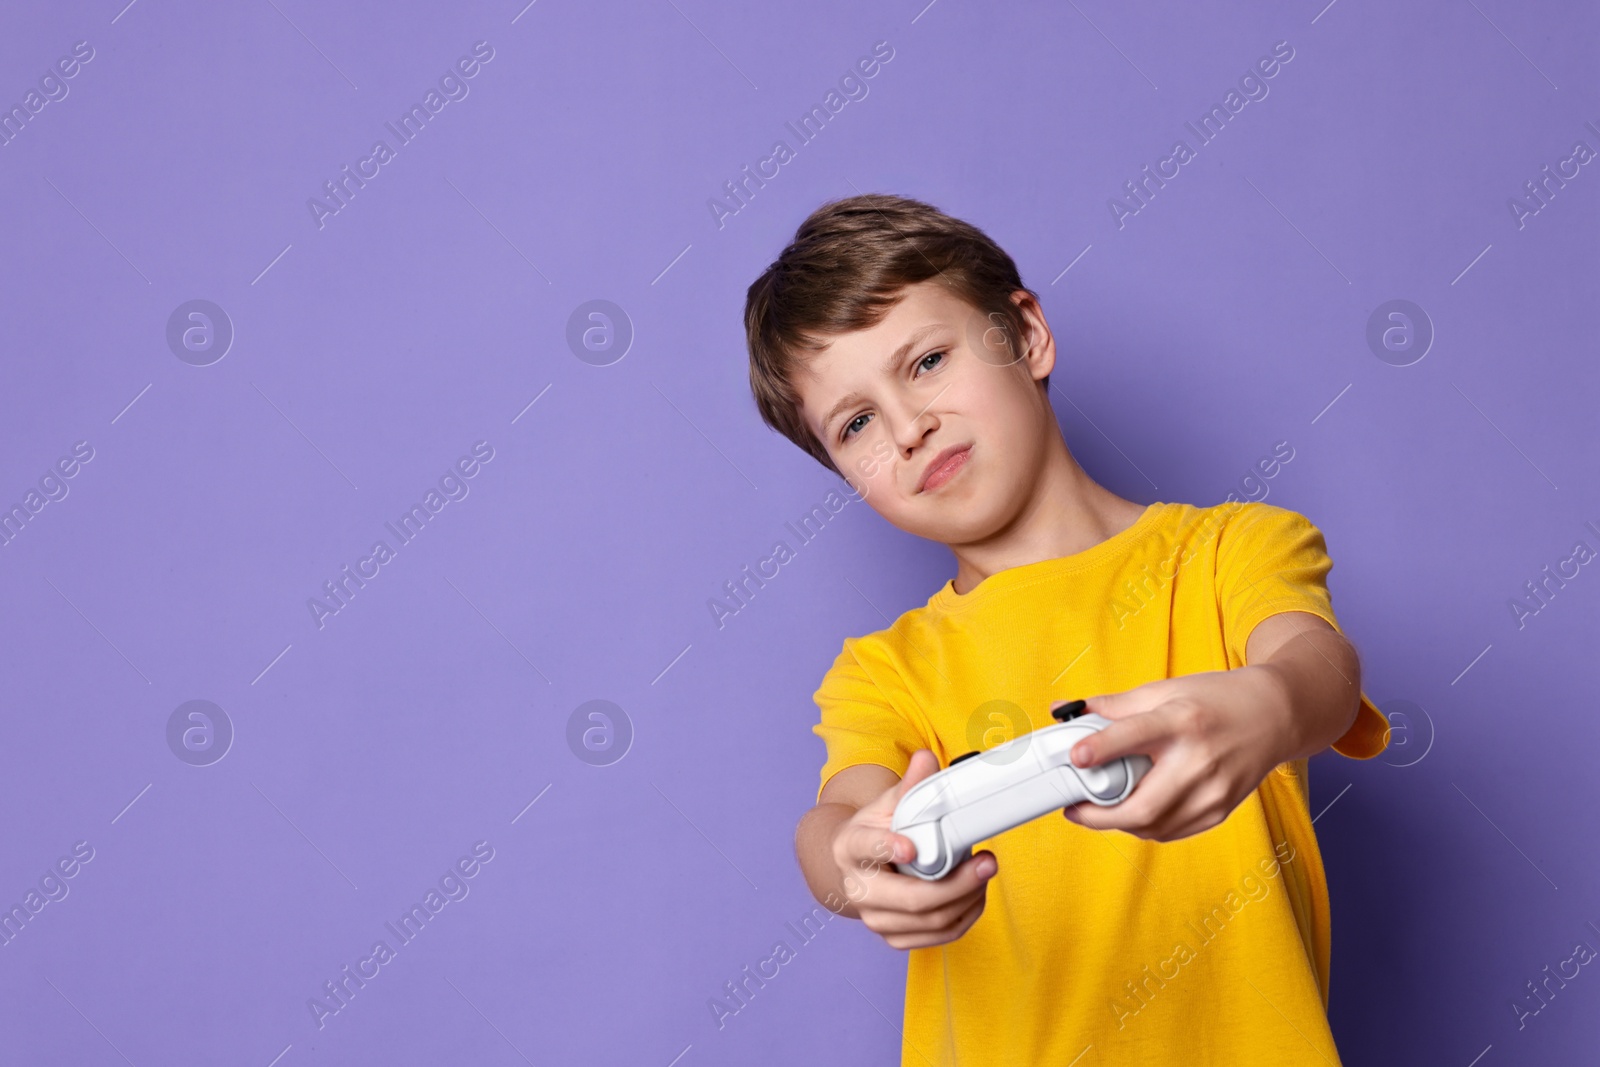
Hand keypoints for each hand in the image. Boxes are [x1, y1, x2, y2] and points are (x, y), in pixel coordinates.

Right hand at [829, 749, 997, 948]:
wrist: (857, 869)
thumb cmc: (874, 832)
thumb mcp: (885, 805)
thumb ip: (908, 785)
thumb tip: (926, 758)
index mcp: (849, 847)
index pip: (866, 848)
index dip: (886, 848)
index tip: (910, 847)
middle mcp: (858, 889)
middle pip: (911, 898)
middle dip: (956, 884)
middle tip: (987, 862)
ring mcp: (875, 919)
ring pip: (931, 921)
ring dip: (968, 898)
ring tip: (985, 872)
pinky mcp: (894, 937)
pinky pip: (938, 936)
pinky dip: (965, 916)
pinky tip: (975, 895)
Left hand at [1055, 666, 1292, 841]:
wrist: (1274, 716)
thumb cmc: (1215, 699)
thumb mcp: (1164, 690)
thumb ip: (1113, 705)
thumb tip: (1064, 711)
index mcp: (1182, 721)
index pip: (1136, 736)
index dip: (1102, 748)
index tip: (1075, 757)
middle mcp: (1200, 760)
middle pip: (1144, 804)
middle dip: (1099, 815)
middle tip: (1074, 808)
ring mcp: (1213, 791)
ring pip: (1154, 826)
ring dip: (1119, 822)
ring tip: (1099, 809)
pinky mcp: (1220, 810)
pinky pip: (1171, 831)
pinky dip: (1145, 826)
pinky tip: (1132, 811)